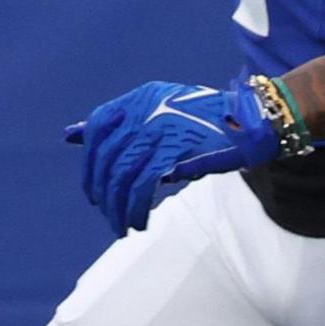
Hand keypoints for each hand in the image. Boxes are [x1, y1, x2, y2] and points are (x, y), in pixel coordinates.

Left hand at [65, 79, 269, 231]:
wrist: (253, 121)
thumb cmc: (208, 121)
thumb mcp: (162, 110)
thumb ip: (120, 122)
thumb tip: (71, 132)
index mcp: (141, 98)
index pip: (99, 127)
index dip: (91, 163)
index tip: (94, 191)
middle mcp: (146, 110)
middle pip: (107, 157)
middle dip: (104, 193)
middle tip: (110, 215)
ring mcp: (159, 129)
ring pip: (121, 176)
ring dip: (119, 208)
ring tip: (124, 226)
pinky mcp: (174, 150)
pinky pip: (142, 186)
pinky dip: (136, 209)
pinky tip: (140, 221)